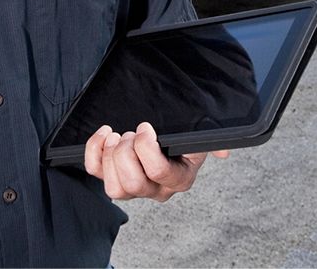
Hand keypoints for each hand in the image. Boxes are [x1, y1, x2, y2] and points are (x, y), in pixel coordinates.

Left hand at [82, 122, 228, 201]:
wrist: (165, 133)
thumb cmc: (182, 137)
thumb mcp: (199, 136)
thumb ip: (213, 142)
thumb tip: (223, 153)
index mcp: (180, 179)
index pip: (159, 172)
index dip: (146, 148)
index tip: (145, 127)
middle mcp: (157, 189)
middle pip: (133, 184)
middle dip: (126, 153)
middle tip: (130, 134)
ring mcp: (134, 188)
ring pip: (115, 189)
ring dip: (110, 157)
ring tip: (117, 136)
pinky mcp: (113, 178)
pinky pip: (96, 175)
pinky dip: (93, 153)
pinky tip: (104, 135)